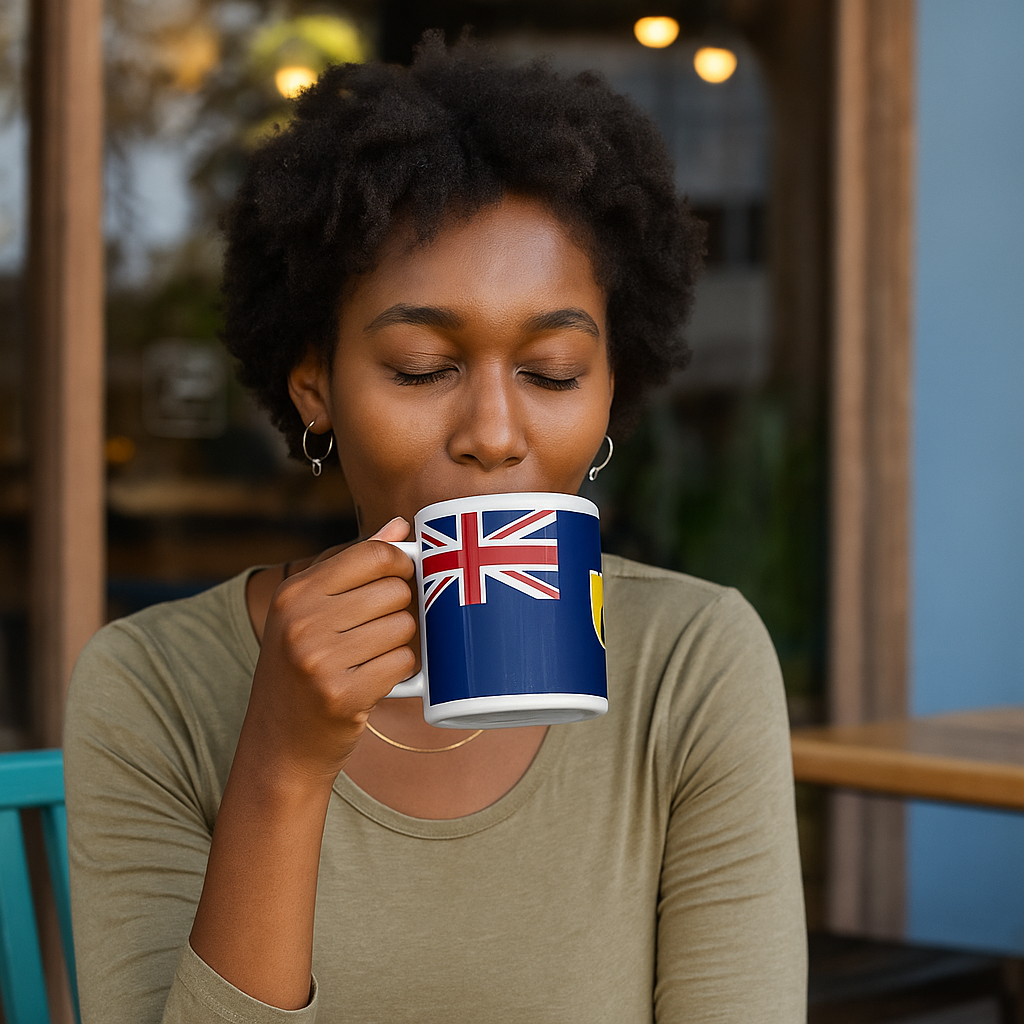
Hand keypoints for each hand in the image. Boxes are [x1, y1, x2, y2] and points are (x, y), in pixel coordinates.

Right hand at [241, 516, 416, 786]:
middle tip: (377, 632)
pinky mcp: (342, 694)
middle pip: (395, 590)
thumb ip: (354, 565)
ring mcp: (319, 659)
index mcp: (294, 592)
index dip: (400, 563)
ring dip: (401, 643)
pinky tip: (377, 679)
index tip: (402, 577)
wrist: (279, 743)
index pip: (372, 554)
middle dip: (399, 610)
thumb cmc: (302, 668)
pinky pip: (405, 663)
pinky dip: (402, 672)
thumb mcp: (310, 612)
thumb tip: (398, 525)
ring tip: (372, 657)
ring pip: (405, 627)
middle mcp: (301, 621)